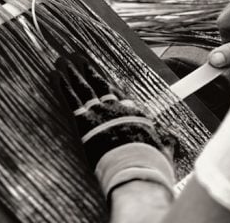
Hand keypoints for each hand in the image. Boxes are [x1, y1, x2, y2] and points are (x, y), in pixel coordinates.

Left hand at [52, 55, 175, 204]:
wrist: (137, 170)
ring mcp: (100, 112)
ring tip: (64, 61)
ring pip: (84, 87)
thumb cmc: (152, 164)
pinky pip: (71, 98)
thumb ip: (167, 140)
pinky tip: (56, 75)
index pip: (120, 96)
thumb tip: (173, 137)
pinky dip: (63, 86)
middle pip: (100, 85)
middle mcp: (116, 107)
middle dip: (89, 71)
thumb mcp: (165, 149)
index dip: (110, 88)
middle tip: (80, 59)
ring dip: (73, 73)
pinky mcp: (85, 121)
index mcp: (135, 113)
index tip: (104, 81)